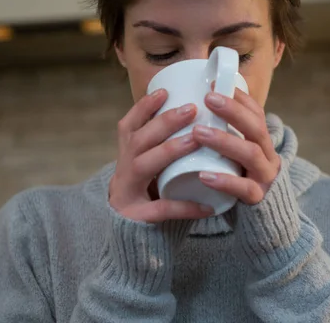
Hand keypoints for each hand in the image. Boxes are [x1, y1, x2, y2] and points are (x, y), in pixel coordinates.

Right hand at [109, 89, 214, 222]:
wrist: (129, 237)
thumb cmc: (148, 194)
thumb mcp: (150, 166)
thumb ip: (164, 147)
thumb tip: (200, 118)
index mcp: (126, 156)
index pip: (129, 126)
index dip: (143, 108)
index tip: (164, 91)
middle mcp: (122, 171)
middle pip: (137, 140)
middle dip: (163, 122)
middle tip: (191, 108)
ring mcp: (126, 194)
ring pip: (142, 166)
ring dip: (169, 150)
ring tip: (195, 140)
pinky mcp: (136, 218)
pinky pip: (160, 210)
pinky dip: (184, 207)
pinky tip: (206, 206)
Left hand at [192, 89, 280, 204]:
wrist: (262, 220)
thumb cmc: (240, 179)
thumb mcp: (235, 154)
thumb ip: (223, 134)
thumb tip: (191, 105)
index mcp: (261, 141)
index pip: (256, 113)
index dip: (238, 97)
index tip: (214, 83)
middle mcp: (268, 155)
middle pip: (256, 128)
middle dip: (233, 111)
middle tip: (208, 98)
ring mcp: (265, 177)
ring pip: (250, 155)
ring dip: (224, 141)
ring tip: (198, 132)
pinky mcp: (258, 199)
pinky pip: (244, 189)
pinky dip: (225, 181)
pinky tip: (204, 175)